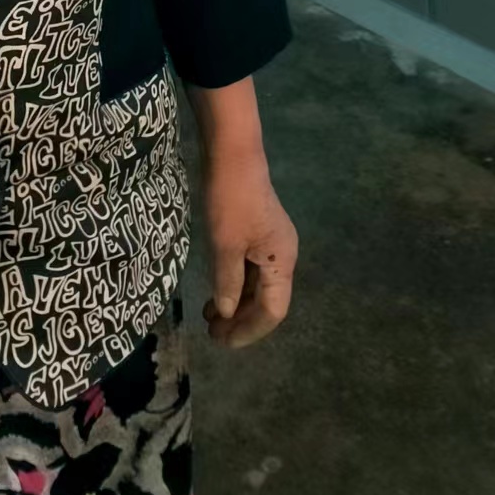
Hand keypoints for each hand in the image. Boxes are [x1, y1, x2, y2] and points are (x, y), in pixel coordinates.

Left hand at [201, 149, 297, 349]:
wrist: (232, 154)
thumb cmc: (229, 199)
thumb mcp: (224, 245)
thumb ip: (227, 283)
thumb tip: (227, 314)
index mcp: (282, 262)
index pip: (272, 311)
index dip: (249, 330)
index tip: (223, 341)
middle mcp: (284, 256)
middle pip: (268, 301)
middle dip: (242, 320)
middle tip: (212, 333)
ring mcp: (272, 244)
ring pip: (258, 286)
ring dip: (236, 304)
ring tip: (210, 317)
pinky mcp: (259, 233)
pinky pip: (252, 270)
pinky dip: (235, 284)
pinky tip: (216, 291)